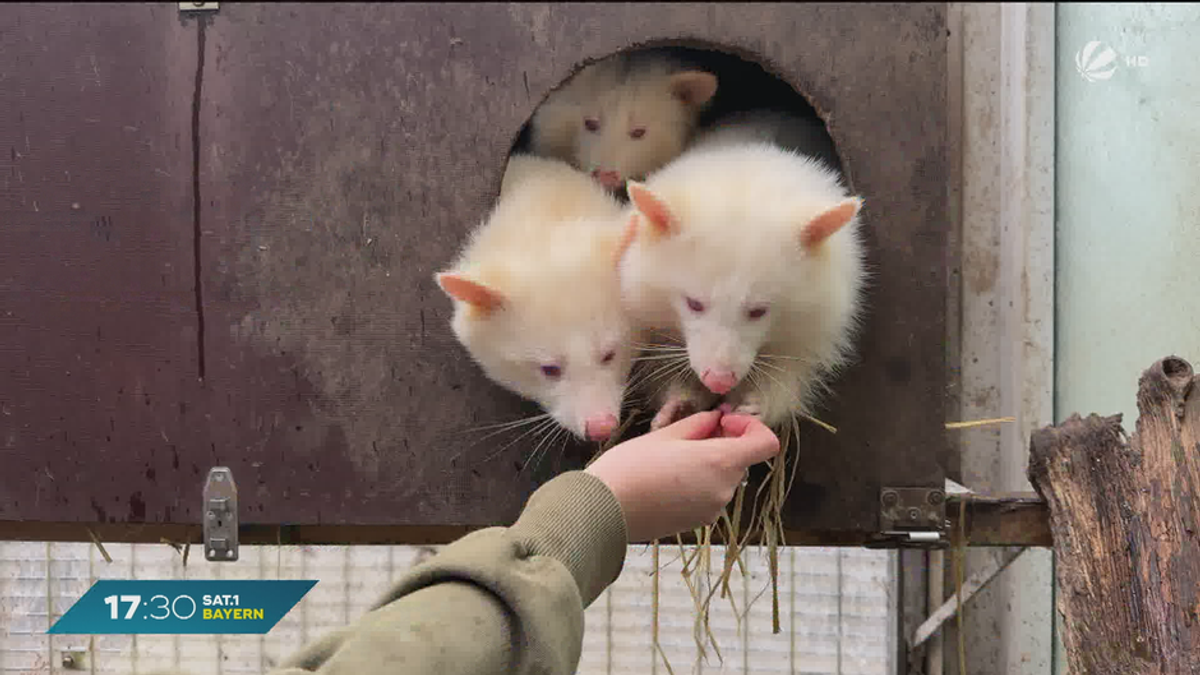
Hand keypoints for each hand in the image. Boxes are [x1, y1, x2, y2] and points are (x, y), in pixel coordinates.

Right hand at [585, 410, 780, 542]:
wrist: (604, 510)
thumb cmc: (631, 467)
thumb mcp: (665, 436)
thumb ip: (697, 425)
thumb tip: (715, 420)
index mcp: (721, 462)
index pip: (765, 443)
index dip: (750, 427)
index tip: (723, 422)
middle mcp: (724, 489)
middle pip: (741, 459)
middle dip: (722, 443)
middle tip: (689, 434)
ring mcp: (712, 509)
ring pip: (723, 478)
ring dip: (708, 464)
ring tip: (670, 458)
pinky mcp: (698, 522)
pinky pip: (709, 495)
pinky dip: (698, 483)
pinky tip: (666, 479)